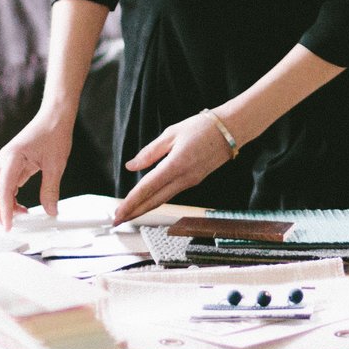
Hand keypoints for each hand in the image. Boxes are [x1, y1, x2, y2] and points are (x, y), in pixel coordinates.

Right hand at [0, 111, 74, 227]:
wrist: (54, 116)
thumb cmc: (54, 134)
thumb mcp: (56, 164)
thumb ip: (51, 189)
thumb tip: (50, 211)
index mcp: (12, 158)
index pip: (2, 190)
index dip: (4, 211)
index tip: (9, 226)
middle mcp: (3, 160)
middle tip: (8, 223)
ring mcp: (5, 162)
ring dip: (1, 204)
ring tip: (21, 214)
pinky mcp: (11, 164)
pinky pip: (3, 185)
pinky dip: (8, 198)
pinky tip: (21, 205)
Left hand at [113, 112, 237, 223]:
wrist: (232, 130)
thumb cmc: (202, 127)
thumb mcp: (171, 133)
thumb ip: (150, 152)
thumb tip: (132, 166)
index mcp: (175, 165)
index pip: (147, 188)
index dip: (131, 202)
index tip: (118, 213)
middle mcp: (184, 178)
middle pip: (154, 201)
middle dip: (134, 212)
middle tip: (117, 221)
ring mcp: (191, 181)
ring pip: (163, 199)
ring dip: (145, 208)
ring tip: (129, 214)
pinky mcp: (195, 180)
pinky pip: (172, 193)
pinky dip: (157, 200)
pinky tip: (148, 201)